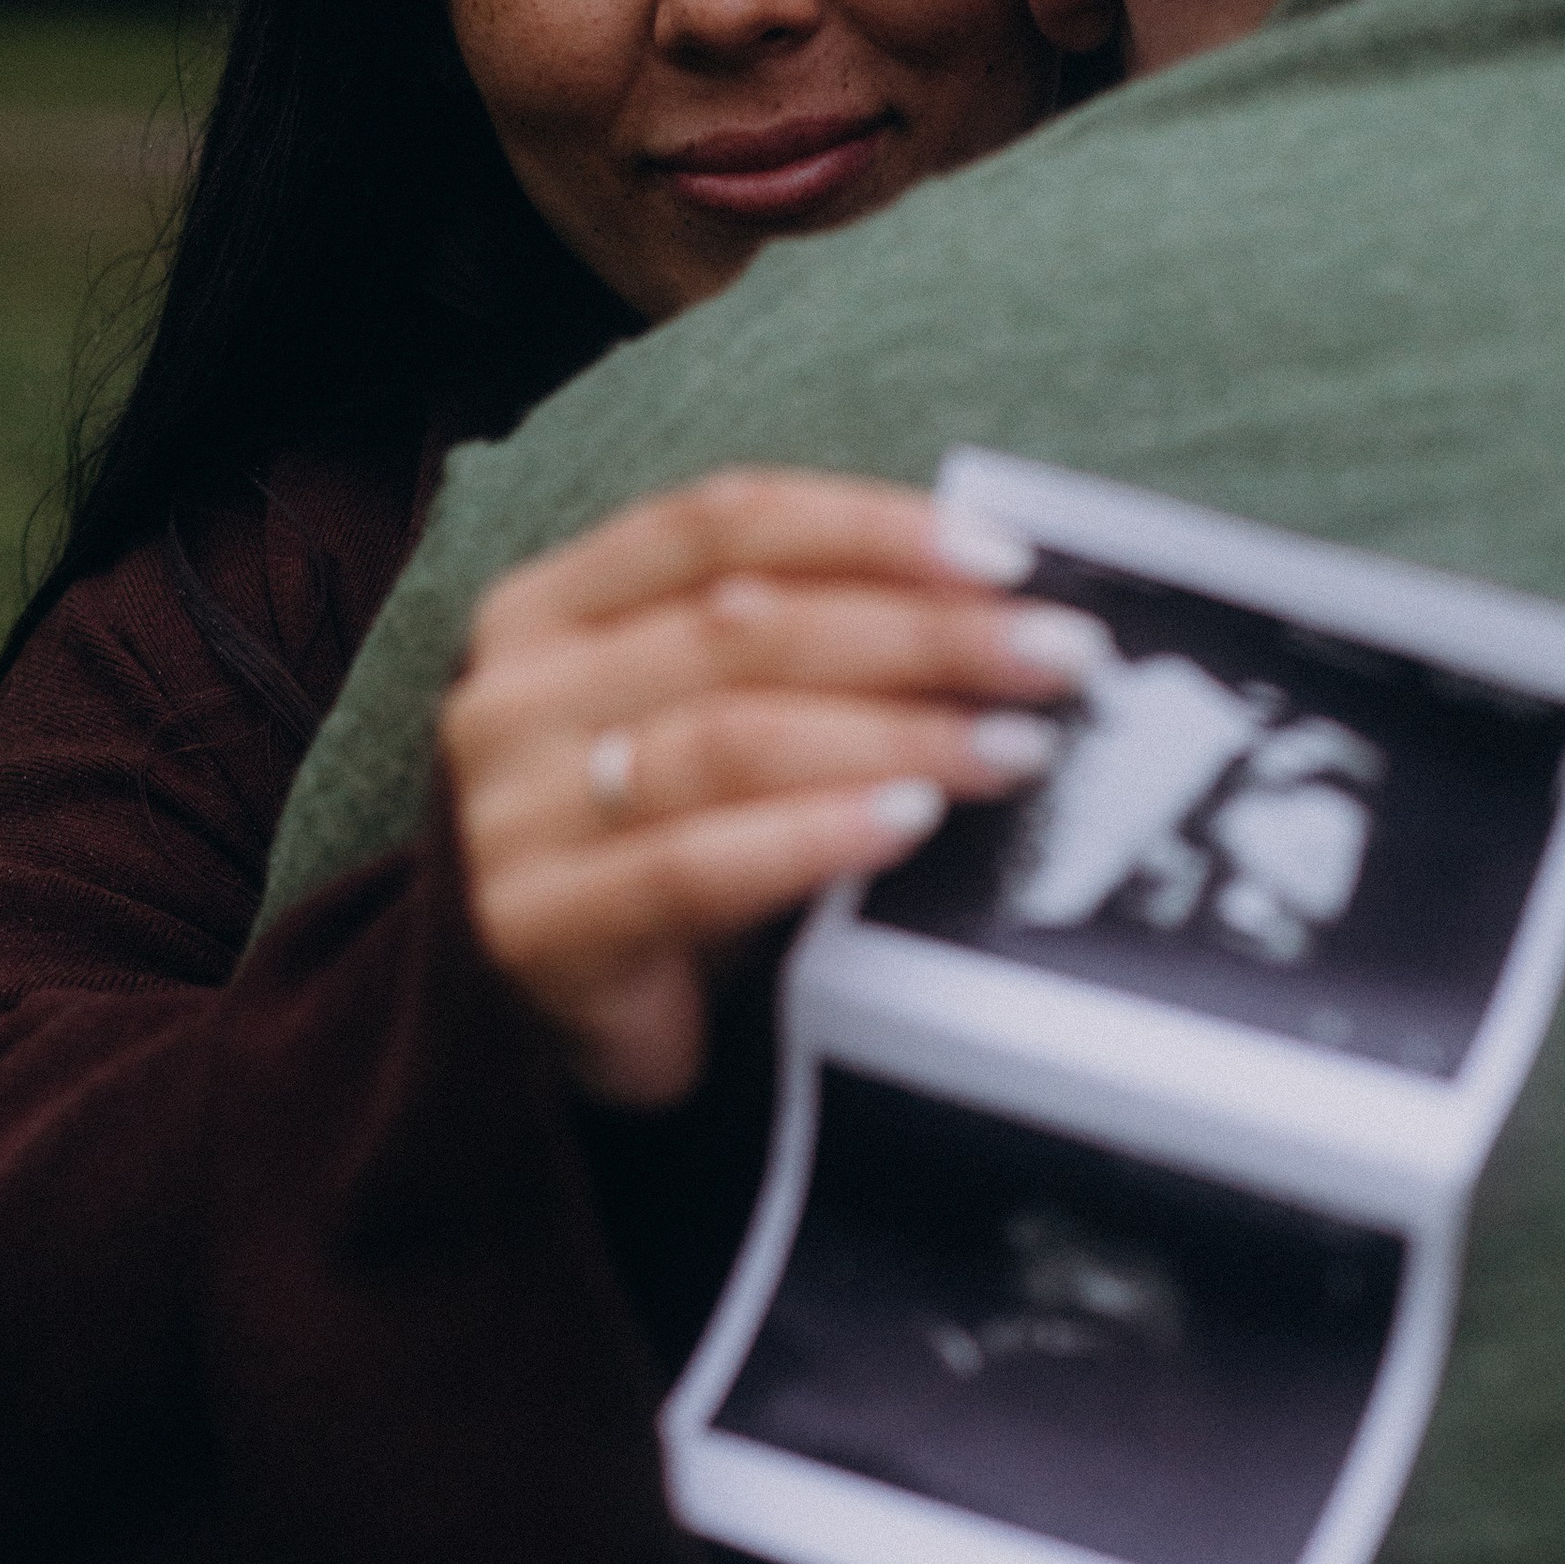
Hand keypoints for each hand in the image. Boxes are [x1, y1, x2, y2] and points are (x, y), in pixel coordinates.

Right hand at [440, 469, 1108, 1107]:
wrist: (546, 1037)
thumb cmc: (658, 860)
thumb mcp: (715, 730)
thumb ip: (805, 658)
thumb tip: (997, 611)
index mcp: (547, 610)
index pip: (719, 526)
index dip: (868, 529)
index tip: (1004, 557)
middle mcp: (511, 696)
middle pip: (741, 626)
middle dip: (922, 635)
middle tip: (1055, 658)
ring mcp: (508, 814)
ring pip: (729, 739)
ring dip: (895, 735)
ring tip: (1014, 748)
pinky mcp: (531, 928)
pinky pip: (693, 868)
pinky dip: (813, 835)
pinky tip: (907, 824)